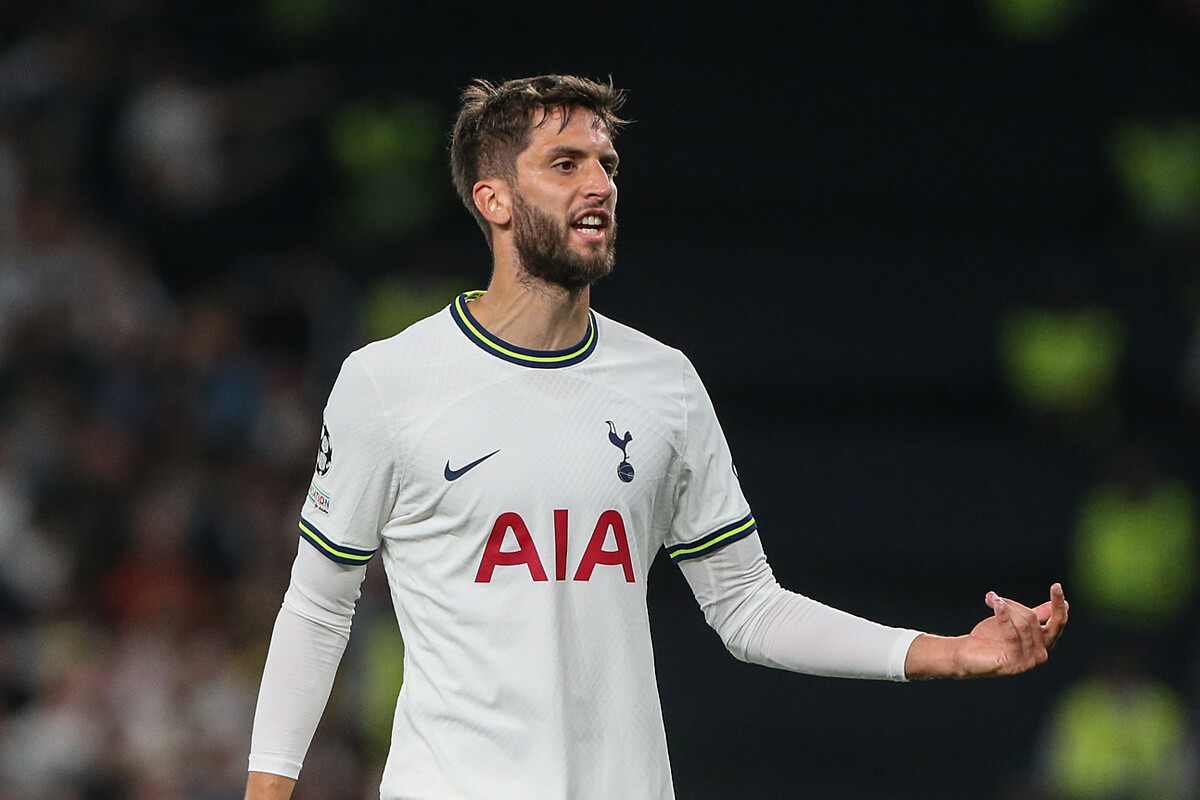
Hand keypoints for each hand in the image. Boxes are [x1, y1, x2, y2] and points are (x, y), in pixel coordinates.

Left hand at [906, 583, 1068, 679]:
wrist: (968, 653)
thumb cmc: (992, 636)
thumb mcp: (1016, 620)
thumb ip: (1037, 614)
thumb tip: (1067, 604)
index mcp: (1045, 643)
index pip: (1057, 622)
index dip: (1058, 605)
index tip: (1056, 586)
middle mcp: (1041, 654)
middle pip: (1033, 619)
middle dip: (1015, 605)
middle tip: (997, 597)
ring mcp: (1029, 662)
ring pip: (1023, 625)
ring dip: (1005, 609)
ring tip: (991, 602)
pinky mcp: (1014, 664)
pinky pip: (1012, 635)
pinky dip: (1004, 618)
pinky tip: (996, 606)